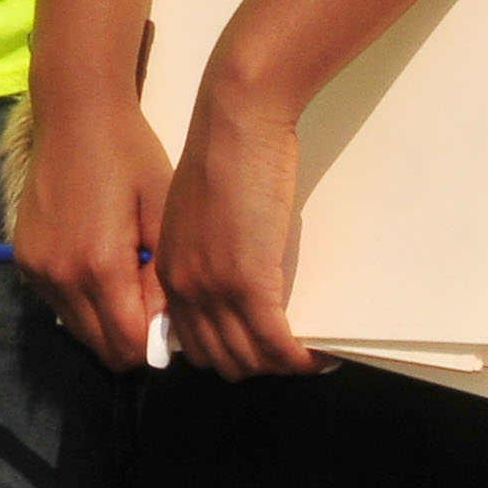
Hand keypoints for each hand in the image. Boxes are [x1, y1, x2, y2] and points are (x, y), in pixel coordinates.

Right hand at [11, 88, 170, 374]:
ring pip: (78, 330)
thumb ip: (164, 279)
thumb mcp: (162, 212)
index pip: (129, 347)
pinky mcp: (22, 258)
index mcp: (100, 266)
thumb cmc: (129, 155)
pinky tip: (95, 263)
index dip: (155, 343)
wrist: (75, 112)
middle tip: (148, 301)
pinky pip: (58, 304)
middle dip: (131, 338)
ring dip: (104, 321)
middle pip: (102, 349)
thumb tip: (165, 328)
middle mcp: (61, 276)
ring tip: (124, 279)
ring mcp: (36, 269)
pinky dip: (80, 300)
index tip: (168, 316)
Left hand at [156, 82, 322, 381]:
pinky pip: (277, 346)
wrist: (237, 121)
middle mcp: (184, 286)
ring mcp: (215, 289)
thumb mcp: (199, 215)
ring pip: (250, 360)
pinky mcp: (250, 285)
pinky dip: (300, 359)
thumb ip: (204, 254)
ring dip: (282, 366)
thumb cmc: (226, 155)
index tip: (260, 350)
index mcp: (169, 269)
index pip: (192, 341)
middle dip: (257, 365)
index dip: (229, 353)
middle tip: (289, 355)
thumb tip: (234, 283)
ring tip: (309, 357)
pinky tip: (319, 356)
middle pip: (220, 359)